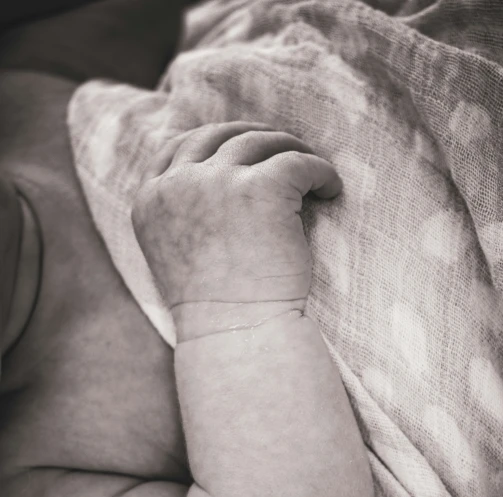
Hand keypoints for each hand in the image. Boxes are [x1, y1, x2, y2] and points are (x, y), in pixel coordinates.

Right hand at [131, 121, 342, 332]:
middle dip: (253, 138)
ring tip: (313, 174)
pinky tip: (330, 189)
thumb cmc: (216, 312)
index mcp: (150, 201)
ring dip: (291, 150)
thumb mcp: (179, 257)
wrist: (237, 334)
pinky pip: (298, 161)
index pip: (175, 148)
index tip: (238, 151)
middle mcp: (178, 184)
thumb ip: (186, 218)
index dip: (211, 143)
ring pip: (261, 142)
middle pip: (219, 135)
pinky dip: (320, 171)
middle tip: (283, 150)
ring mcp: (219, 182)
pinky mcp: (262, 187)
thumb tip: (222, 189)